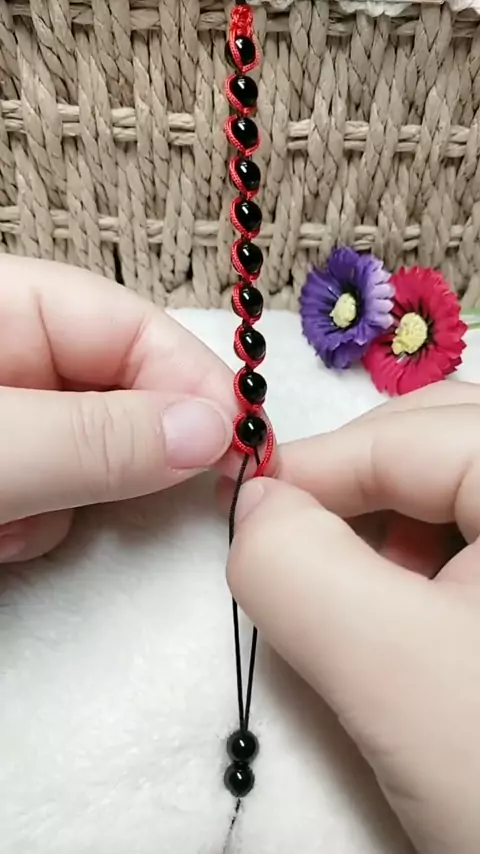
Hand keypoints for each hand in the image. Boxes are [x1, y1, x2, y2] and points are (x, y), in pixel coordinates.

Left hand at [0, 256, 238, 562]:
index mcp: (5, 307)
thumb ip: (95, 438)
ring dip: (70, 503)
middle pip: (118, 393)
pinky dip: (36, 527)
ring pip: (91, 455)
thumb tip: (214, 430)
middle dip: (129, 454)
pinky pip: (52, 496)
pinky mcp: (2, 474)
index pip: (128, 325)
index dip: (194, 379)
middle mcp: (13, 357)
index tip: (245, 443)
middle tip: (153, 500)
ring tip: (10, 529)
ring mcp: (7, 421)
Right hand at [228, 382, 479, 853]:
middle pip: (436, 442)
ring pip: (459, 489)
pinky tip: (427, 624)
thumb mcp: (394, 672)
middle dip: (355, 494)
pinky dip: (434, 563)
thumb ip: (296, 567)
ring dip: (394, 533)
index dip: (306, 470)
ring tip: (374, 612)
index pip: (400, 436)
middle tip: (304, 560)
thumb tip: (254, 504)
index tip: (241, 516)